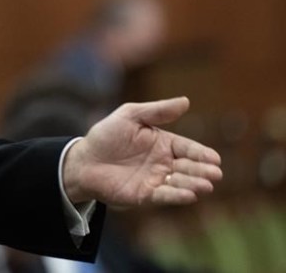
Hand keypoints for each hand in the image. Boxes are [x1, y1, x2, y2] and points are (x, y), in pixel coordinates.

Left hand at [62, 97, 221, 207]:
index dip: (201, 153)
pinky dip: (177, 196)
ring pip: (181, 183)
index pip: (187, 148)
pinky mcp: (145, 195)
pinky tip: (189, 195)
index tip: (215, 158)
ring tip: (206, 185)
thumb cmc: (106, 135)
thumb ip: (157, 111)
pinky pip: (164, 196)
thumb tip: (186, 101)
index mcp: (163, 143)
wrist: (83, 159)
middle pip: (189, 167)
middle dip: (203, 170)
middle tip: (215, 173)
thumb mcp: (130, 116)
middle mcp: (164, 163)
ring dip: (194, 184)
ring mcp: (156, 180)